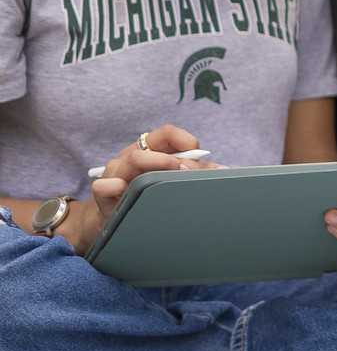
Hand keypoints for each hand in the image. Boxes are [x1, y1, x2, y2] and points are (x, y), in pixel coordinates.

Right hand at [69, 125, 217, 251]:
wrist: (113, 217)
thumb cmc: (146, 192)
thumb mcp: (168, 178)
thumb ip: (191, 171)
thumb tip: (221, 170)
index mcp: (149, 149)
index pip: (166, 133)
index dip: (184, 140)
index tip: (197, 152)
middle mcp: (130, 156)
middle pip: (148, 146)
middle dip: (170, 158)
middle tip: (183, 171)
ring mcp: (115, 173)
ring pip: (130, 160)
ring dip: (151, 166)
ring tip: (162, 180)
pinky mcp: (102, 193)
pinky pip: (103, 186)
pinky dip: (113, 186)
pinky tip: (123, 190)